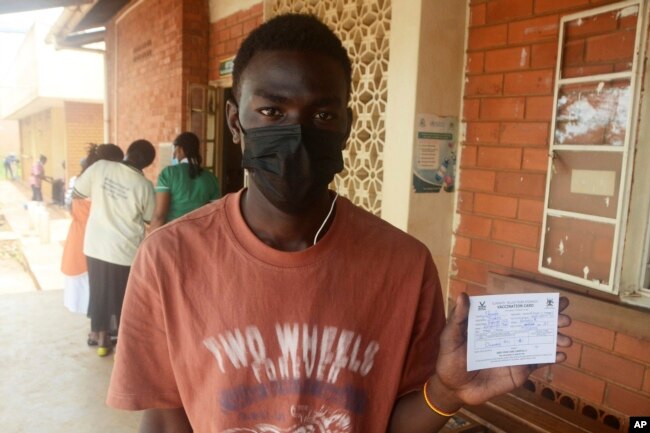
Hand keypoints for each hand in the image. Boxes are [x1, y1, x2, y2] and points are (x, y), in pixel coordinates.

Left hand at [433, 292, 571, 406]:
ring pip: (539, 342)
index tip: (552, 298)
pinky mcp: (519, 370)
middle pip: (532, 324)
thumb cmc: (449, 359)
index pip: (515, 309)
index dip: (533, 303)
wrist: (453, 388)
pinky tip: (560, 355)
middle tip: (565, 319)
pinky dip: (550, 358)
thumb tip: (463, 295)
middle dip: (551, 320)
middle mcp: (507, 335)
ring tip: (566, 340)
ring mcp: (515, 352)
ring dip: (554, 339)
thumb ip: (459, 319)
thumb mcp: (450, 338)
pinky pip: (537, 362)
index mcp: (493, 324)